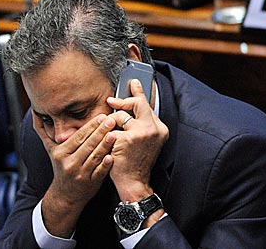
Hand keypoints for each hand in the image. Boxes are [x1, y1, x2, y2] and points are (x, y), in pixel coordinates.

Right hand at [34, 112, 115, 236]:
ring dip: (105, 145)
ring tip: (114, 134)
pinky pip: (99, 172)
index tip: (101, 116)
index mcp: (60, 153)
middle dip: (100, 131)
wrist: (64, 195)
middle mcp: (69, 163)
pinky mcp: (90, 183)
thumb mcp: (49, 149)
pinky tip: (112, 156)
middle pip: (87, 144)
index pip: (78, 136)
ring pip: (94, 157)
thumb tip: (35, 111)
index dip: (90, 126)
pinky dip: (105, 164)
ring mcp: (80, 174)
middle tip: (111, 120)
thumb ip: (42, 130)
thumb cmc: (59, 167)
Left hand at [106, 79, 168, 200]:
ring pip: (119, 116)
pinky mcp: (128, 138)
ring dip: (110, 124)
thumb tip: (126, 104)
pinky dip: (105, 135)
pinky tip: (107, 145)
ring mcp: (142, 133)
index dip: (138, 92)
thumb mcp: (144, 141)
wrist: (134, 182)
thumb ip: (139, 123)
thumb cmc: (135, 161)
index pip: (148, 104)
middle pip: (136, 104)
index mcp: (160, 129)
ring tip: (111, 136)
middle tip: (110, 100)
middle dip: (122, 100)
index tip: (133, 82)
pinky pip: (110, 128)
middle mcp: (154, 128)